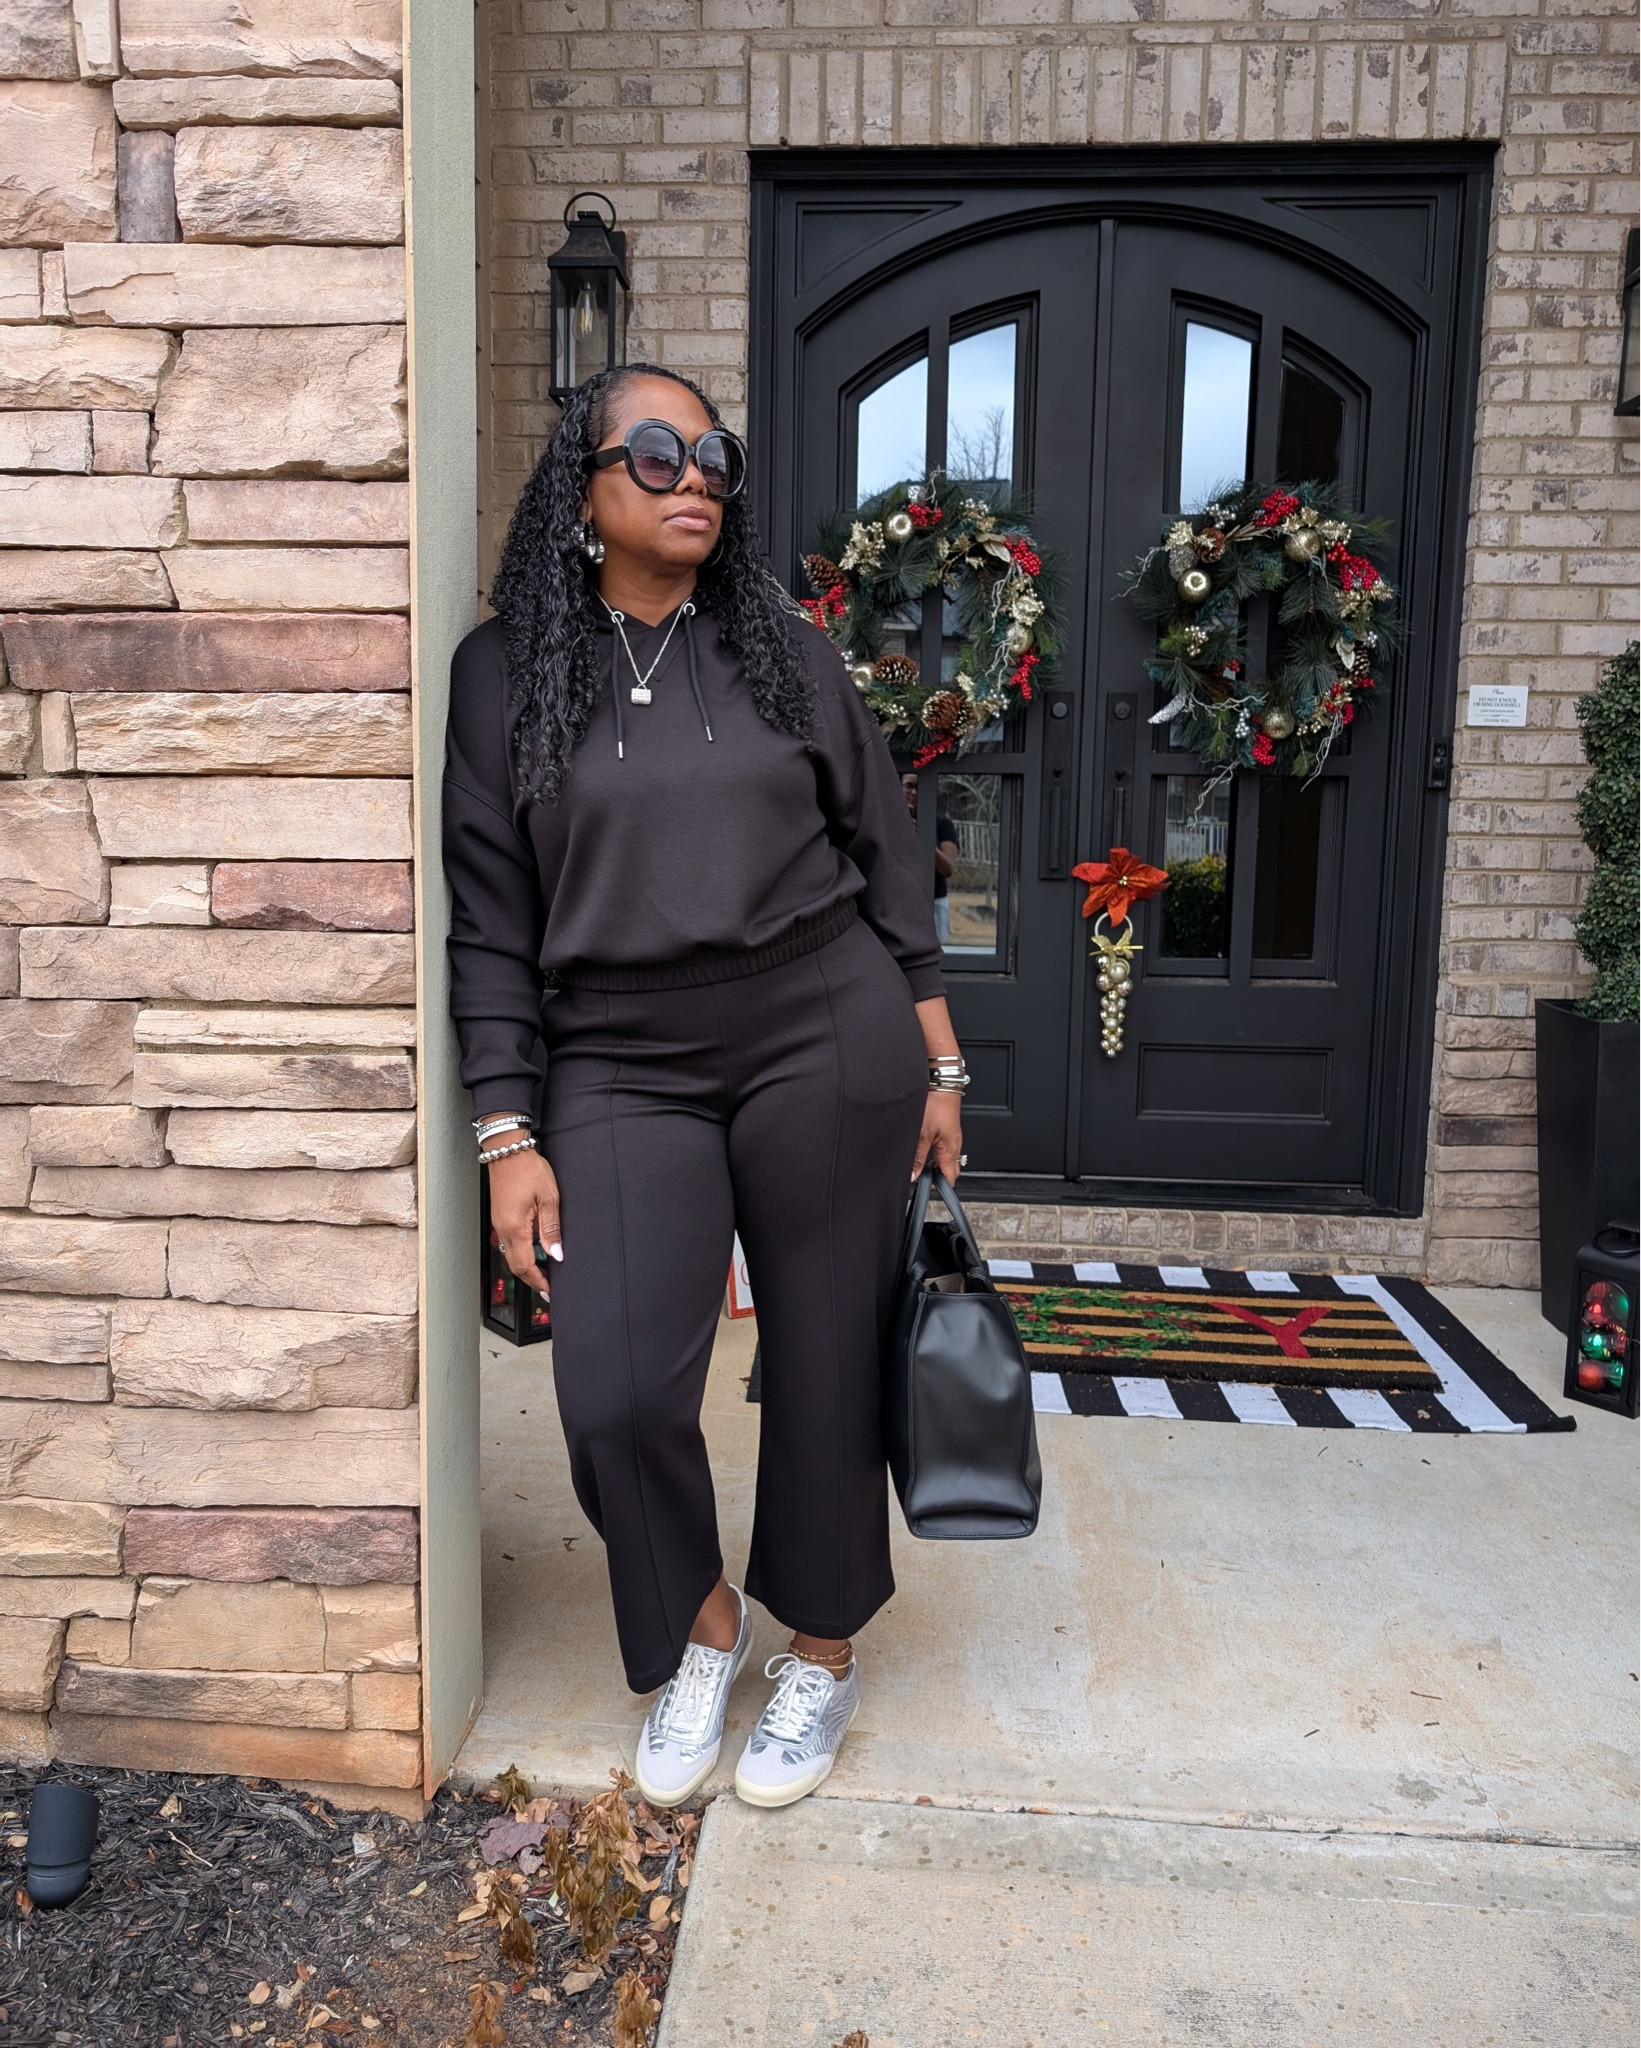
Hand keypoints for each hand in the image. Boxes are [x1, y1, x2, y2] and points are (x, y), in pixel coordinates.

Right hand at [486, 1146, 561, 1296]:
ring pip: (510, 1255)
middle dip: (531, 1279)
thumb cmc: (528, 1169)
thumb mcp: (549, 1198)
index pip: (525, 1265)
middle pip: (515, 1265)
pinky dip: (520, 1253)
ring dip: (525, 1267)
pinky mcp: (500, 1217)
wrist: (507, 1150)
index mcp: (515, 1227)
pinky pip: (508, 1243)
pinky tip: (533, 1251)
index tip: (549, 1290)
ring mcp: (499, 1223)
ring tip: (542, 1273)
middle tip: (547, 1287)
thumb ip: (551, 1229)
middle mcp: (503, 1229)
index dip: (538, 1281)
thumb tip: (557, 1254)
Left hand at [912, 1088, 962, 1182]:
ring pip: (946, 1157)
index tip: (928, 1190)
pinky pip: (944, 1146)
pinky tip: (924, 1148)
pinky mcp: (948, 1128)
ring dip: (934, 1163)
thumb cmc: (936, 1105)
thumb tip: (913, 1175)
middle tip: (922, 1178)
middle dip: (937, 1176)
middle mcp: (955, 1144)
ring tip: (920, 1164)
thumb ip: (918, 1156)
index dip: (940, 1187)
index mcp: (951, 1150)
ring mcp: (952, 1136)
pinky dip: (935, 1152)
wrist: (942, 1084)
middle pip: (949, 1169)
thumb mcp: (922, 1134)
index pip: (950, 1177)